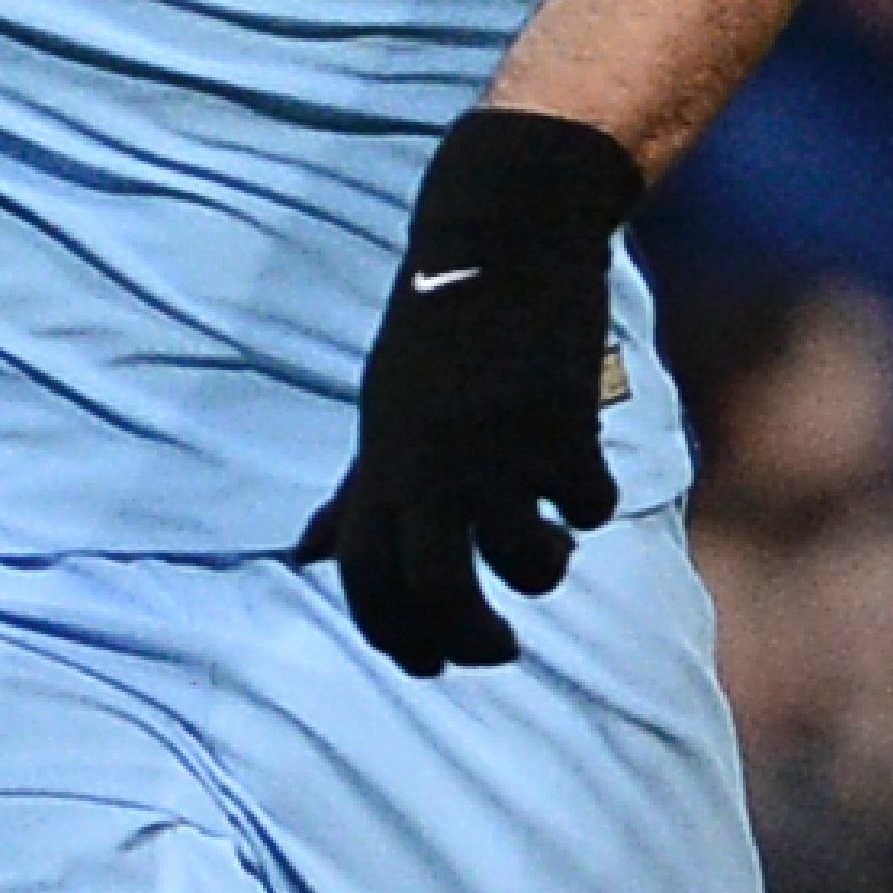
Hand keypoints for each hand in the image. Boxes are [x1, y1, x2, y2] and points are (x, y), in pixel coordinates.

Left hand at [292, 108, 641, 674]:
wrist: (505, 231)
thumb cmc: (440, 330)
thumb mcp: (385, 409)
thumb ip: (358, 490)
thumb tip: (304, 556)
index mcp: (381, 455)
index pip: (364, 577)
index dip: (392, 636)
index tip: (426, 660)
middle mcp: (429, 458)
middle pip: (437, 592)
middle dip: (468, 641)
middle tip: (495, 648)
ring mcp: (495, 443)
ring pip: (519, 563)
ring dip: (539, 572)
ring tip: (545, 551)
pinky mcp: (559, 422)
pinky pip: (583, 504)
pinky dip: (587, 506)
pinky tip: (581, 481)